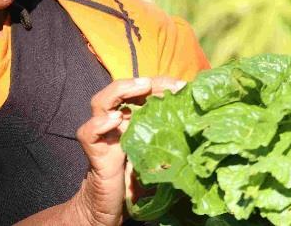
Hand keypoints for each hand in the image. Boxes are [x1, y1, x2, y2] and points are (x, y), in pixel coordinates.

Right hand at [71, 76, 185, 225]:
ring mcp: (103, 135)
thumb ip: (172, 143)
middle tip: (166, 84)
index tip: (183, 86)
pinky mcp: (94, 152)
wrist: (111, 207)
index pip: (142, 93)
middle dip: (143, 83)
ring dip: (121, 90)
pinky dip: (99, 124)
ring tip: (141, 87)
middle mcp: (116, 122)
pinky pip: (89, 133)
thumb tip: (201, 130)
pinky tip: (114, 119)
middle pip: (121, 91)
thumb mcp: (160, 157)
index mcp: (132, 120)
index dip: (160, 85)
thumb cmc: (137, 183)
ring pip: (100, 102)